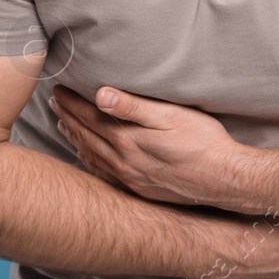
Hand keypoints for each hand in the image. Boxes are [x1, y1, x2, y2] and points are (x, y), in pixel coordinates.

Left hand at [50, 84, 243, 208]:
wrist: (224, 180)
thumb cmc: (202, 142)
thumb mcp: (171, 116)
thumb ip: (134, 107)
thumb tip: (100, 94)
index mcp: (128, 140)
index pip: (90, 116)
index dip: (72, 102)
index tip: (58, 88)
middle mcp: (123, 162)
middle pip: (86, 135)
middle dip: (68, 116)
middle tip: (53, 102)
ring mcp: (129, 178)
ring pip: (91, 156)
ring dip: (74, 138)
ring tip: (62, 124)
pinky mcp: (139, 189)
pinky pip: (103, 174)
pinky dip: (89, 161)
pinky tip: (87, 157)